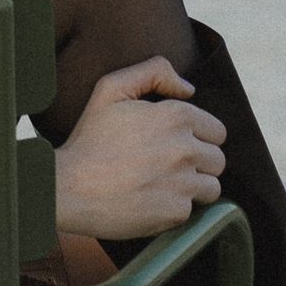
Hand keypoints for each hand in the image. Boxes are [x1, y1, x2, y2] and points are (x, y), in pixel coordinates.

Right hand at [53, 59, 226, 243]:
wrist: (67, 187)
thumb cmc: (88, 139)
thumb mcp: (111, 90)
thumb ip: (153, 72)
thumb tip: (188, 88)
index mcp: (177, 116)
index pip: (216, 131)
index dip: (197, 137)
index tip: (174, 145)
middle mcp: (185, 149)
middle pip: (217, 160)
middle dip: (198, 163)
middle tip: (167, 167)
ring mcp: (182, 183)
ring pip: (211, 187)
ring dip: (193, 188)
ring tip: (163, 186)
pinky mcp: (175, 212)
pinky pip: (191, 211)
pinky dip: (174, 209)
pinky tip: (151, 201)